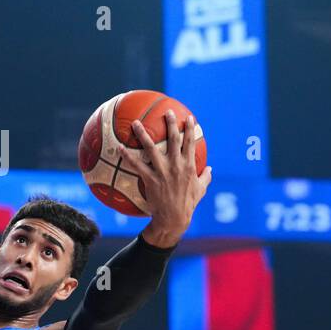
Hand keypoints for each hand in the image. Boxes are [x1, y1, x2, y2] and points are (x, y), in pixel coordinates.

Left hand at [127, 112, 211, 246]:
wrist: (173, 218)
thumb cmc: (188, 204)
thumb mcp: (201, 190)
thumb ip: (206, 177)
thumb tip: (210, 169)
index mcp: (189, 166)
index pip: (190, 143)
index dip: (190, 129)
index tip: (189, 118)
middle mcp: (176, 165)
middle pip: (173, 140)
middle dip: (170, 124)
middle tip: (167, 111)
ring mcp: (162, 171)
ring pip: (151, 148)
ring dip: (143, 134)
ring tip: (136, 123)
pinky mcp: (150, 179)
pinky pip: (137, 165)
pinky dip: (128, 156)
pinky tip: (120, 147)